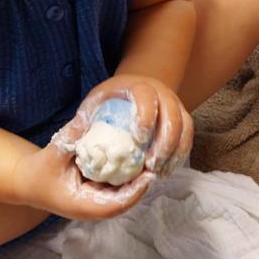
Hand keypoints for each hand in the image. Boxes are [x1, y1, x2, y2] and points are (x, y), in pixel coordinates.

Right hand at [11, 139, 153, 220]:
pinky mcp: (94, 194)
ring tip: (151, 161)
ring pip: (122, 196)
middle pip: (124, 201)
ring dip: (136, 181)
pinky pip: (115, 188)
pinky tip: (136, 159)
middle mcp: (92, 208)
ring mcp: (94, 203)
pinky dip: (126, 177)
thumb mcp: (54, 152)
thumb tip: (87, 118)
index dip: (134, 192)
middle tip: (156, 163)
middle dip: (141, 185)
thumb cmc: (39, 171)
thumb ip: (71, 137)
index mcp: (83, 205)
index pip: (115, 204)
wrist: (26, 181)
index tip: (148, 175)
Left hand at [55, 75, 194, 177]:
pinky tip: (167, 170)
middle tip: (151, 165)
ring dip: (175, 151)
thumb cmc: (110, 100)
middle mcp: (161, 91)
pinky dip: (181, 154)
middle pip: (173, 114)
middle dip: (165, 142)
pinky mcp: (183, 116)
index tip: (138, 139)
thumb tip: (70, 141)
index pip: (146, 97)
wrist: (135, 88)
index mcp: (138, 85)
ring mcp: (175, 103)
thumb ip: (83, 121)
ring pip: (185, 127)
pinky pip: (188, 136)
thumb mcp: (94, 104)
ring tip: (160, 173)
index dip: (145, 117)